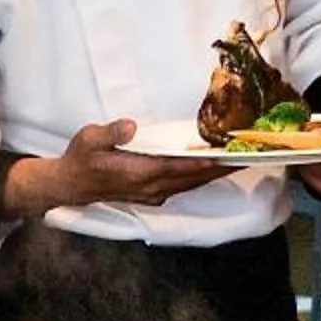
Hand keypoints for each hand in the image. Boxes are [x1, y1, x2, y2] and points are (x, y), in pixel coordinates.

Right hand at [10, 120, 221, 214]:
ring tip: (238, 161)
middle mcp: (152, 186)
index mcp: (140, 172)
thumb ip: (111, 133)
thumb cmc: (80, 159)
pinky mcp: (152, 193)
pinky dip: (200, 177)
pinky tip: (211, 169)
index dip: (207, 161)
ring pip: (192, 184)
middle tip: (249, 155)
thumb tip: (130, 126)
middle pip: (195, 177)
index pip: (182, 167)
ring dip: (215, 174)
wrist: (70, 185)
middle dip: (222, 167)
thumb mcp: (88, 139)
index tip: (229, 154)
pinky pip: (184, 186)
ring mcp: (153, 192)